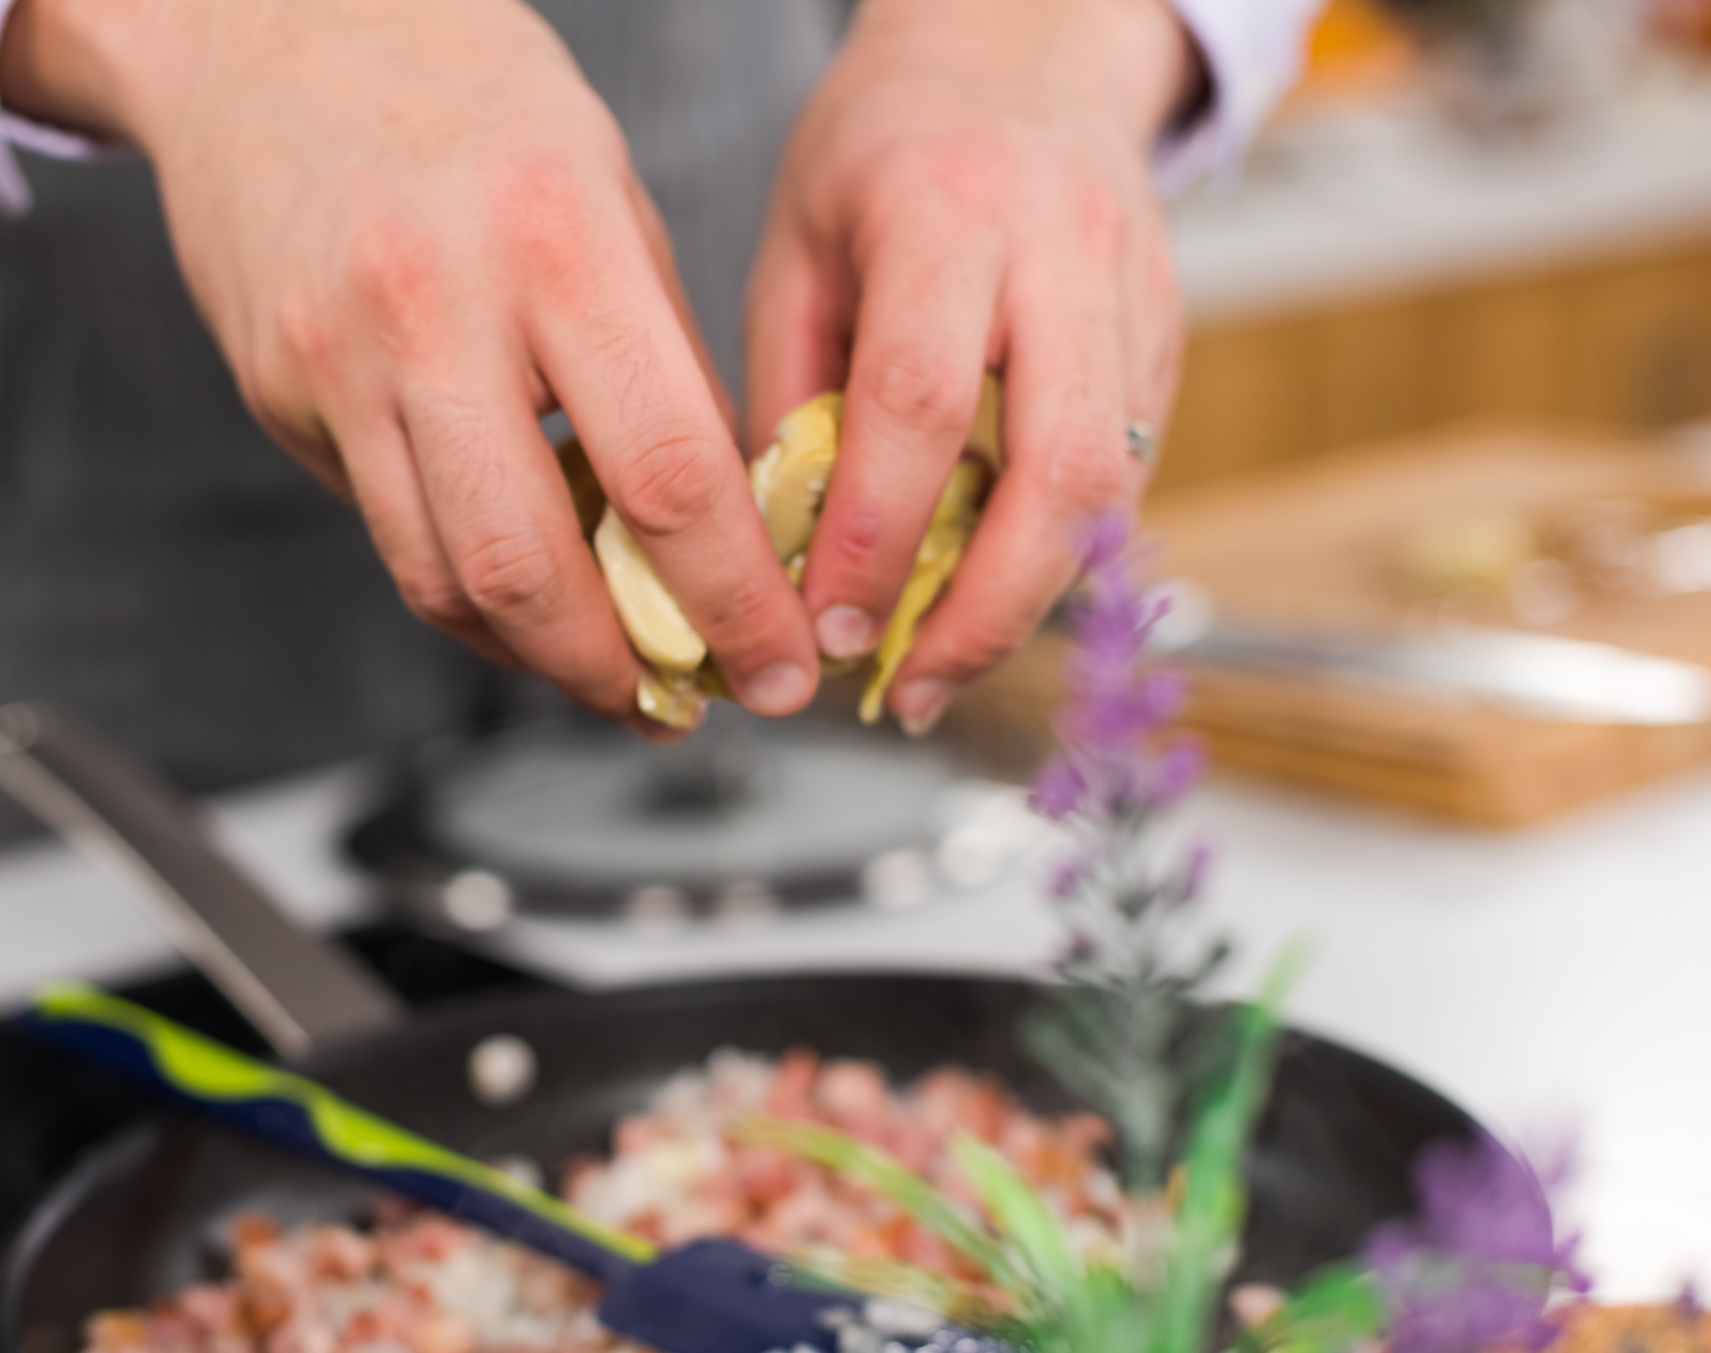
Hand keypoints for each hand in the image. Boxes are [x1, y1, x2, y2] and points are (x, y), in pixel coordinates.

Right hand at [0, 0, 819, 734]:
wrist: (266, 28)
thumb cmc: (466, 96)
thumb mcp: (605, 190)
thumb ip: (659, 355)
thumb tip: (724, 514)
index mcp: (555, 242)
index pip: (667, 474)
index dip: (735, 600)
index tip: (779, 664)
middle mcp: (436, 310)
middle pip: (532, 567)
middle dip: (624, 671)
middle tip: (687, 703)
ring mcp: (340, 361)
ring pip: (444, 580)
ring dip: (540, 660)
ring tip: (612, 676)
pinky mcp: (283, 396)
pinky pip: (389, 535)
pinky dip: (468, 597)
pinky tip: (525, 605)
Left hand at [744, 0, 1199, 733]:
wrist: (1025, 48)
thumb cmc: (888, 143)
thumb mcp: (799, 241)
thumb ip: (791, 392)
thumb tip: (785, 554)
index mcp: (948, 214)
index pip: (918, 402)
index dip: (875, 537)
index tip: (828, 629)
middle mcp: (1062, 253)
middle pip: (1059, 472)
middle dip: (984, 611)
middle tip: (910, 689)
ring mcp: (1134, 295)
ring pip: (1115, 488)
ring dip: (1030, 604)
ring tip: (944, 666)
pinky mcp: (1167, 334)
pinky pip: (1129, 472)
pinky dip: (1061, 553)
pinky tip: (994, 594)